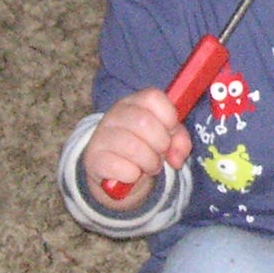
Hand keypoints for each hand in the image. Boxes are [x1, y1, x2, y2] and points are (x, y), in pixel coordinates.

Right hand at [84, 87, 191, 204]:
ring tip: (148, 166)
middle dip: (161, 144)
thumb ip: (179, 141)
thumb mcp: (165, 139)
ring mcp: (101, 135)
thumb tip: (176, 158)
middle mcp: (114, 114)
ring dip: (149, 163)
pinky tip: (131, 174)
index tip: (170, 132)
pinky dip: (133, 175)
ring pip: (133, 147)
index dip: (169, 117)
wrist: (114, 173)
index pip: (153, 97)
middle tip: (160, 154)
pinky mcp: (93, 158)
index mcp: (134, 102)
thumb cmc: (143, 148)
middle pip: (145, 122)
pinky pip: (121, 167)